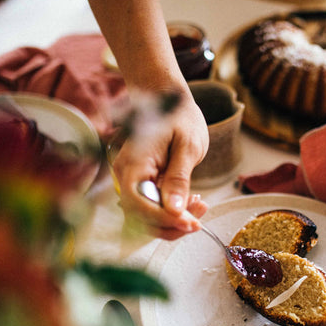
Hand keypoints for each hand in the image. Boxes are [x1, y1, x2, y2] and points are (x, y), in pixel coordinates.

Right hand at [112, 91, 208, 239]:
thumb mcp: (187, 145)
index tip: (190, 223)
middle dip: (171, 225)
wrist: (169, 100)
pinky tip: (190, 203)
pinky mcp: (142, 186)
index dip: (163, 219)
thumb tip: (174, 210)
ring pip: (146, 218)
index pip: (138, 204)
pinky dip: (171, 213)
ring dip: (173, 222)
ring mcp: (132, 182)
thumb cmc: (179, 117)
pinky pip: (152, 208)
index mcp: (133, 163)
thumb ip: (179, 178)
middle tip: (199, 218)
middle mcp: (126, 176)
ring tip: (199, 206)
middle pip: (140, 217)